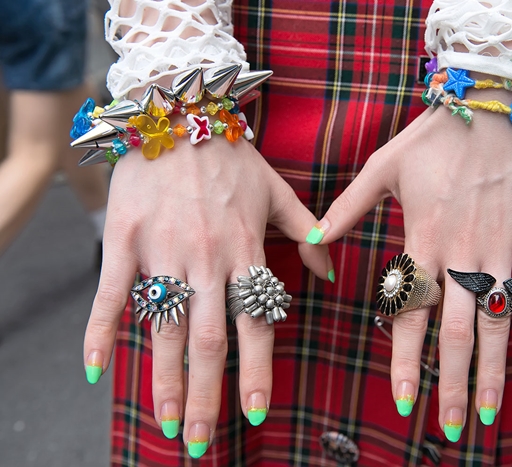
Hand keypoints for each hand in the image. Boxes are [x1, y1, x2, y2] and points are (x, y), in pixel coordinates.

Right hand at [83, 135, 330, 456]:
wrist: (176, 113)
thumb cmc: (230, 156)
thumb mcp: (278, 190)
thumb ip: (308, 231)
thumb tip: (331, 271)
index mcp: (245, 251)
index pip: (255, 322)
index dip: (257, 370)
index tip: (255, 410)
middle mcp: (207, 259)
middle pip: (208, 340)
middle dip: (206, 396)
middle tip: (199, 440)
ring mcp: (162, 251)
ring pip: (163, 328)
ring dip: (162, 381)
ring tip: (164, 421)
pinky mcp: (124, 241)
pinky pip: (111, 294)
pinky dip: (102, 332)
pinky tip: (98, 370)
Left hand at [306, 95, 511, 439]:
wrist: (492, 104)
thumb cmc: (434, 136)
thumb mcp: (382, 167)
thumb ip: (347, 208)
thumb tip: (312, 241)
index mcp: (423, 240)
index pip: (411, 314)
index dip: (408, 360)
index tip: (404, 399)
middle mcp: (462, 252)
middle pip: (457, 331)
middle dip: (452, 385)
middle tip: (451, 426)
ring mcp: (502, 246)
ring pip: (497, 320)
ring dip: (493, 371)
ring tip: (488, 411)